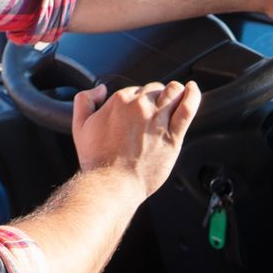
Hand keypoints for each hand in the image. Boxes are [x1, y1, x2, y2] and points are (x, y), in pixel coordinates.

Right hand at [70, 80, 200, 198]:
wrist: (111, 183)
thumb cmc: (97, 159)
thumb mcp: (80, 125)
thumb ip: (84, 100)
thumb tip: (100, 89)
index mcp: (119, 101)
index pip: (136, 89)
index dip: (139, 99)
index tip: (138, 110)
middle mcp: (140, 107)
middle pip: (155, 89)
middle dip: (156, 95)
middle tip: (155, 109)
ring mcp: (158, 120)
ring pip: (173, 93)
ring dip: (175, 91)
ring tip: (177, 95)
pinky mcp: (172, 136)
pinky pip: (187, 108)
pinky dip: (192, 95)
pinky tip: (192, 90)